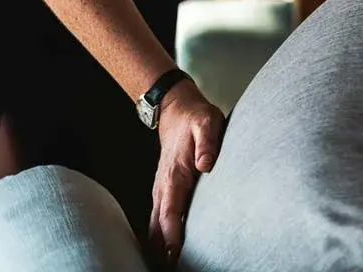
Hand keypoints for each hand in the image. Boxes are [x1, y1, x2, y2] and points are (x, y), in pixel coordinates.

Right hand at [148, 79, 224, 268]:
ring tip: (163, 265)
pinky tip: (159, 247)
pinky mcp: (163, 187)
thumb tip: (206, 164)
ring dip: (157, 244)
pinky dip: (156, 233)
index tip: (175, 254)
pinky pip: (156, 214)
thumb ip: (208, 142)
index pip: (171, 211)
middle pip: (159, 223)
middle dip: (163, 248)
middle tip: (170, 268)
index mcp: (175, 174)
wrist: (174, 107)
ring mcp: (161, 186)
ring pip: (154, 221)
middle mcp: (164, 184)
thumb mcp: (207, 122)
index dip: (172, 234)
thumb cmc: (194, 117)